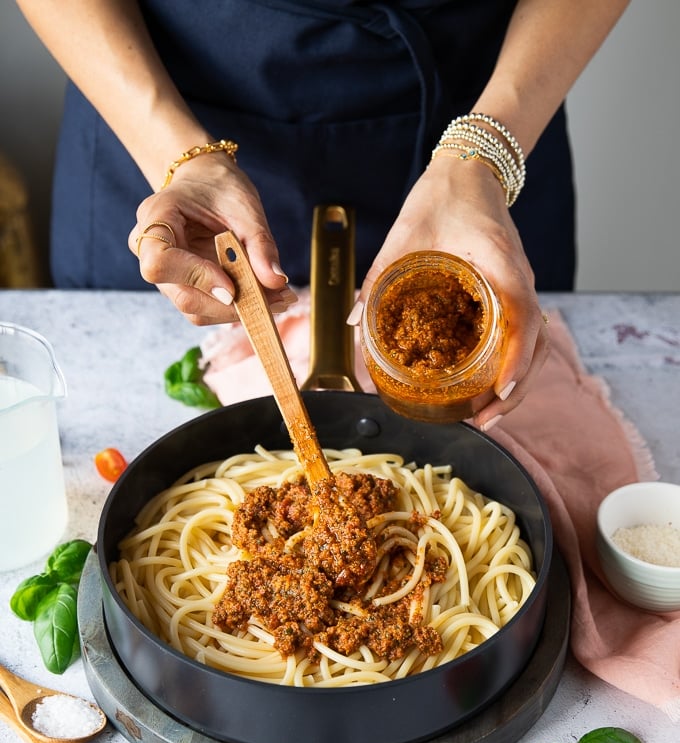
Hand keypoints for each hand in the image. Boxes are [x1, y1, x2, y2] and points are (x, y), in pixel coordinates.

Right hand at [128, 154, 295, 324]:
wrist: (205, 183)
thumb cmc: (220, 187)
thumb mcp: (245, 207)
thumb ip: (260, 244)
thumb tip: (277, 281)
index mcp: (155, 217)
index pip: (160, 263)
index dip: (196, 278)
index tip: (233, 287)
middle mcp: (149, 250)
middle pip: (183, 296)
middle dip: (231, 305)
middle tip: (277, 299)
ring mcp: (165, 273)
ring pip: (196, 309)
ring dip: (239, 311)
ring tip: (280, 298)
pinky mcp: (183, 286)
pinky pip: (207, 306)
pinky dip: (238, 307)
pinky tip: (268, 297)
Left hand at [355, 154, 548, 428]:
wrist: (469, 170)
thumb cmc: (441, 197)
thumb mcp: (404, 235)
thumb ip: (379, 277)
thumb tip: (354, 321)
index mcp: (499, 262)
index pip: (524, 314)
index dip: (516, 357)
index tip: (500, 390)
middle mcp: (518, 278)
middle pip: (537, 344)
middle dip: (516, 388)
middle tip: (484, 420)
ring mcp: (520, 286)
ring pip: (536, 345)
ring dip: (517, 384)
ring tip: (487, 414)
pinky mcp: (513, 291)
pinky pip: (523, 335)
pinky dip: (511, 365)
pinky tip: (487, 387)